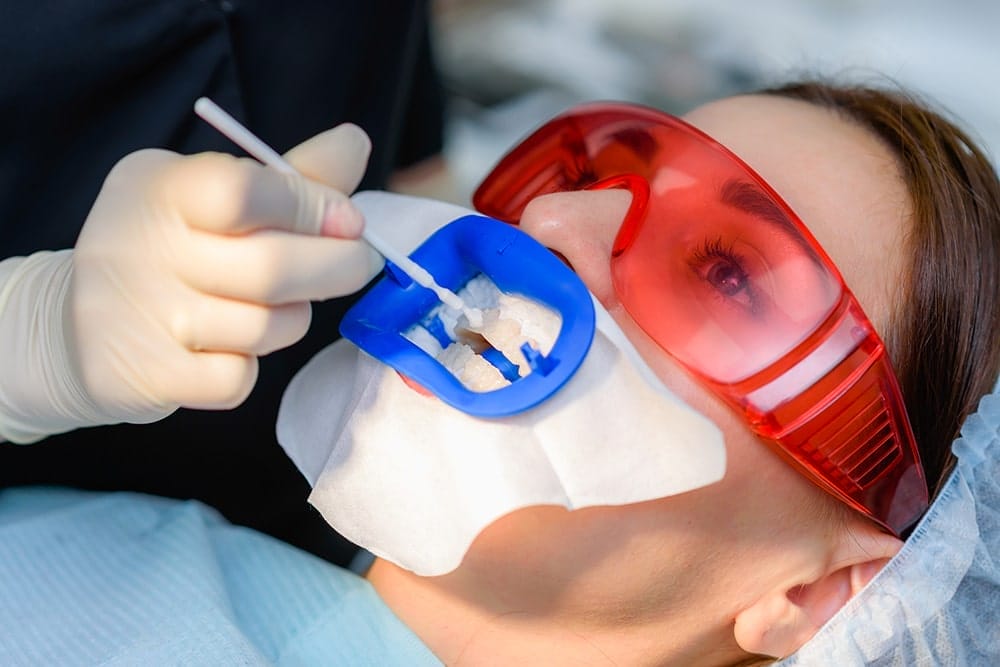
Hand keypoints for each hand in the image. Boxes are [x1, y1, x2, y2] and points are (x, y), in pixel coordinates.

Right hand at [0, 124, 383, 441]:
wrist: (76, 329)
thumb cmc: (171, 251)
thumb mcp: (216, 197)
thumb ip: (289, 178)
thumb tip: (355, 143)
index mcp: (158, 186)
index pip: (246, 191)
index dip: (314, 208)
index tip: (349, 221)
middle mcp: (136, 244)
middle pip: (272, 268)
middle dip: (337, 268)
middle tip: (357, 264)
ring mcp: (136, 314)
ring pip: (266, 327)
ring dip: (290, 320)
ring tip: (270, 308)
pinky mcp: (144, 374)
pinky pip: (238, 377)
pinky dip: (247, 367)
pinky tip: (222, 348)